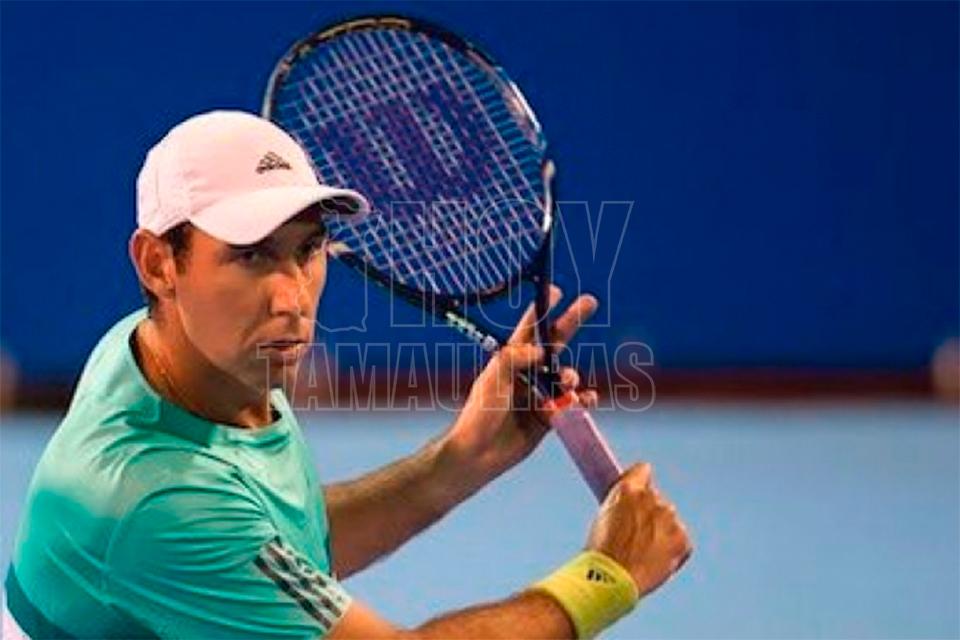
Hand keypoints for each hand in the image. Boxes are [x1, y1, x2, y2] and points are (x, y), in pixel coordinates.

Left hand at [442, 286, 598, 483]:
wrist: (478, 456)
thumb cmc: (479, 415)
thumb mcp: (493, 379)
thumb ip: (515, 358)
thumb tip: (543, 350)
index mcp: (509, 361)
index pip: (528, 328)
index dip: (542, 308)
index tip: (555, 288)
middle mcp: (526, 374)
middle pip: (555, 344)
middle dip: (572, 321)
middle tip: (590, 301)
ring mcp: (539, 395)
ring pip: (566, 377)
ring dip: (572, 375)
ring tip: (568, 382)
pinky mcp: (548, 418)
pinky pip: (572, 404)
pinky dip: (583, 400)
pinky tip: (587, 399)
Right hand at [586, 463, 691, 596]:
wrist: (612, 578)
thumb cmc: (602, 551)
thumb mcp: (603, 515)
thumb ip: (622, 502)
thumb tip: (630, 502)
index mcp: (628, 489)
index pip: (643, 470)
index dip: (639, 483)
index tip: (636, 496)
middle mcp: (652, 499)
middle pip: (656, 499)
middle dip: (649, 513)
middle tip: (635, 534)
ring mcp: (669, 519)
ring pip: (668, 520)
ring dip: (661, 531)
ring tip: (643, 552)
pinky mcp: (682, 539)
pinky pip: (680, 540)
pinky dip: (671, 549)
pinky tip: (654, 560)